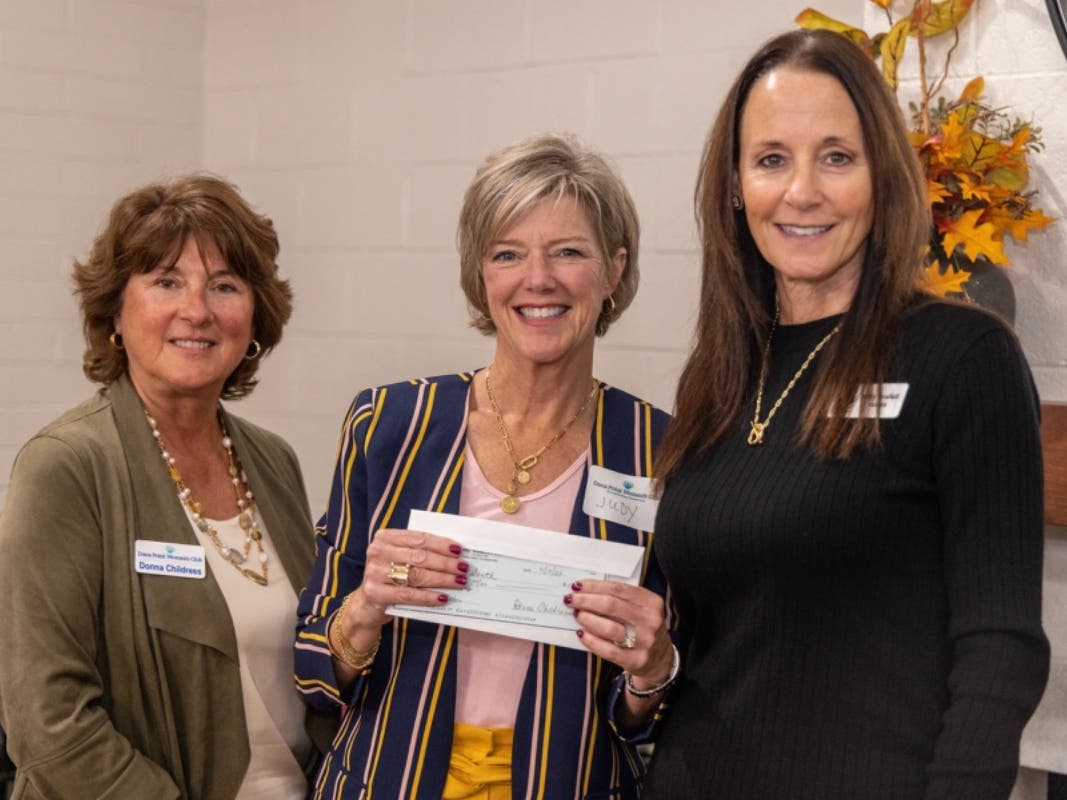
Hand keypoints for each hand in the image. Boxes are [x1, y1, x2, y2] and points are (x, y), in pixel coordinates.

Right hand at [339, 527, 467, 635]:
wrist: (367, 603)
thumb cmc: (391, 575)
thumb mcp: (400, 558)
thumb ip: (419, 551)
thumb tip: (454, 552)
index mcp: (385, 537)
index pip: (418, 538)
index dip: (441, 544)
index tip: (459, 550)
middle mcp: (377, 552)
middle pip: (419, 557)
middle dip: (445, 563)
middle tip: (464, 568)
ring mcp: (374, 572)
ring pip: (416, 575)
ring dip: (442, 579)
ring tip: (459, 581)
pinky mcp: (376, 593)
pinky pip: (409, 595)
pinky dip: (429, 597)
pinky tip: (443, 597)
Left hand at [565, 579, 673, 687]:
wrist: (661, 659)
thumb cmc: (643, 628)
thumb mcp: (641, 608)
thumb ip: (620, 599)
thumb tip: (587, 591)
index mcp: (651, 602)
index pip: (618, 589)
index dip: (595, 586)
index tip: (577, 585)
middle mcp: (650, 620)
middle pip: (611, 605)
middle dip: (586, 600)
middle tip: (571, 600)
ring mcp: (645, 641)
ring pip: (609, 627)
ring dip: (588, 619)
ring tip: (577, 615)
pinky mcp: (636, 660)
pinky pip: (608, 650)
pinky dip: (591, 641)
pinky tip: (581, 634)